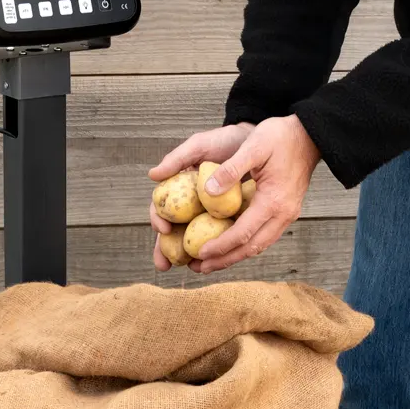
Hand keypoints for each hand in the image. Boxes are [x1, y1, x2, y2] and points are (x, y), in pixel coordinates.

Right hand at [149, 122, 255, 270]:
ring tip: (193, 268)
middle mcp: (192, 205)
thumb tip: (153, 175)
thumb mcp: (200, 146)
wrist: (256, 140)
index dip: (158, 219)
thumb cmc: (224, 142)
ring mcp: (210, 214)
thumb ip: (177, 158)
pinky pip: (223, 237)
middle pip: (174, 231)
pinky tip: (217, 262)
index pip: (161, 208)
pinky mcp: (232, 219)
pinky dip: (219, 250)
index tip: (162, 228)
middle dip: (166, 251)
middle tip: (163, 266)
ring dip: (192, 257)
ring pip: (197, 240)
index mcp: (179, 189)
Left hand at [150, 116, 320, 272]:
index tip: (200, 252)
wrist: (309, 135)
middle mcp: (282, 215)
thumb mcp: (254, 145)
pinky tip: (229, 246)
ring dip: (234, 256)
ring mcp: (286, 216)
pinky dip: (245, 245)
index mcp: (273, 201)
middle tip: (200, 267)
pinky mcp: (285, 212)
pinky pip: (263, 236)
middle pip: (251, 248)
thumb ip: (231, 169)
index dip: (220, 245)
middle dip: (224, 260)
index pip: (243, 233)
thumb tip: (209, 192)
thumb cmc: (280, 137)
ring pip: (259, 246)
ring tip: (210, 263)